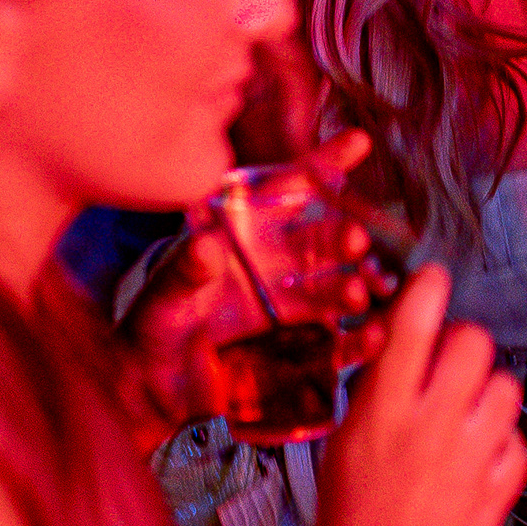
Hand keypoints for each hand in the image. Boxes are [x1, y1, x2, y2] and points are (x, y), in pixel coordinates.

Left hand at [120, 131, 380, 431]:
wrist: (154, 381)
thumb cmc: (156, 320)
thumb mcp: (165, 292)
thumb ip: (186, 269)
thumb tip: (207, 245)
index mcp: (249, 231)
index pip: (290, 188)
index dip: (323, 164)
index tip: (357, 144)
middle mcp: (278, 260)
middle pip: (323, 239)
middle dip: (343, 236)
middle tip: (355, 241)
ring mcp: (292, 301)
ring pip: (336, 285)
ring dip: (353, 286)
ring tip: (359, 293)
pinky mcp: (301, 344)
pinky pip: (337, 340)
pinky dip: (358, 340)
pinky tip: (373, 336)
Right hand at [313, 268, 526, 525]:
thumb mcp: (343, 445)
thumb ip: (376, 392)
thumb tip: (403, 342)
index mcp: (384, 411)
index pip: (417, 320)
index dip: (428, 290)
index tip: (432, 282)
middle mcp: (434, 426)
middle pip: (473, 342)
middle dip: (461, 346)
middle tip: (445, 367)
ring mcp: (474, 458)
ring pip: (506, 387)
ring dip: (485, 394)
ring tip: (461, 420)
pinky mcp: (502, 490)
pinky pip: (518, 440)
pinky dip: (500, 445)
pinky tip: (473, 463)